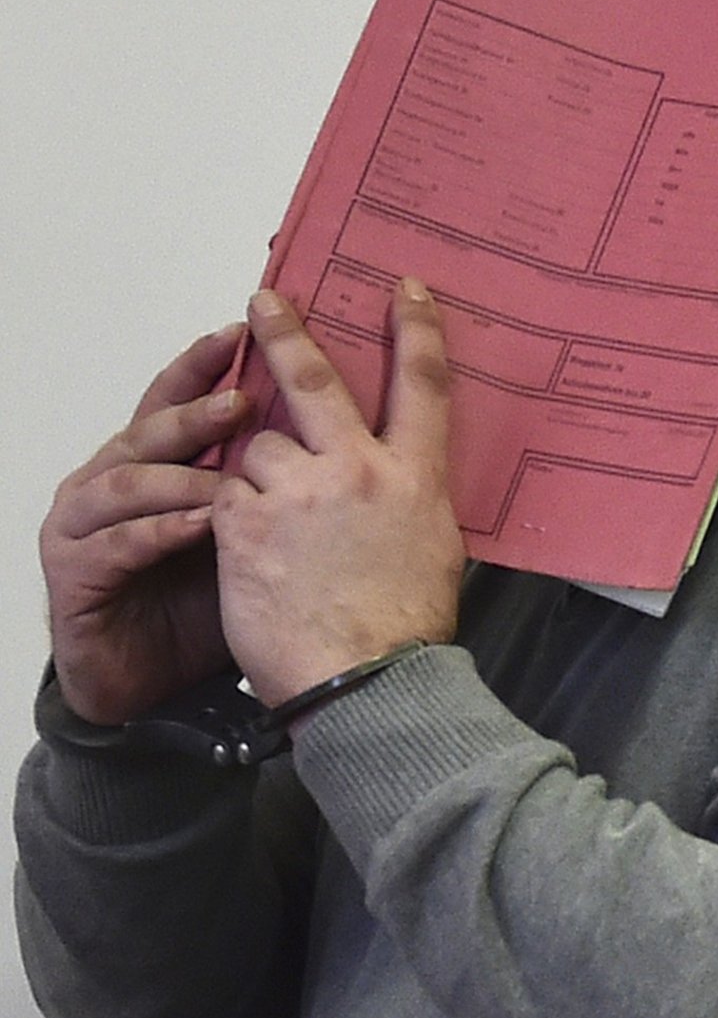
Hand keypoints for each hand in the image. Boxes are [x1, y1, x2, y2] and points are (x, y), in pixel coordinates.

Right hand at [40, 325, 249, 724]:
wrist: (147, 687)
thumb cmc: (200, 604)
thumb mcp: (250, 535)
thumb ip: (272, 485)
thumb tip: (345, 432)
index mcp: (152, 463)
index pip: (176, 399)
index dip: (203, 364)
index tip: (242, 329)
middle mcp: (108, 480)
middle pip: (150, 429)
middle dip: (196, 413)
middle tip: (241, 400)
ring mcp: (82, 524)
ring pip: (128, 479)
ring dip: (181, 475)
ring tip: (228, 476)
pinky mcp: (73, 572)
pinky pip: (117, 543)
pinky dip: (160, 532)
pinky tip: (200, 527)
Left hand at [212, 280, 464, 706]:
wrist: (366, 684)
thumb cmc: (407, 628)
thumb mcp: (435, 549)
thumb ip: (410, 498)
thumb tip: (396, 478)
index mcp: (414, 476)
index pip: (424, 385)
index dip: (416, 329)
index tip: (405, 290)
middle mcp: (356, 470)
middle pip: (314, 381)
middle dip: (285, 333)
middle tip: (264, 302)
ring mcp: (297, 492)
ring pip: (257, 447)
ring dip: (257, 473)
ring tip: (270, 523)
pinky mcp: (245, 523)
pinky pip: (225, 493)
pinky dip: (229, 512)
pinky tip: (245, 547)